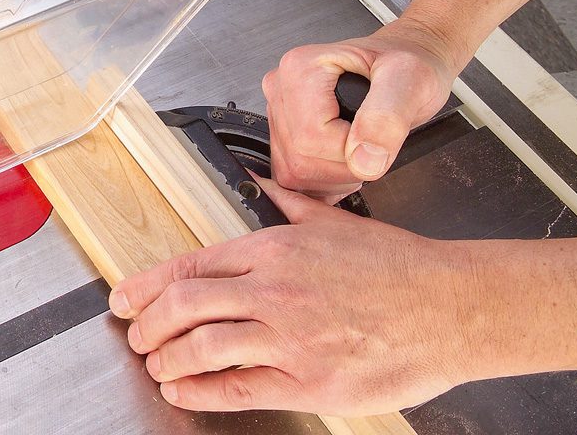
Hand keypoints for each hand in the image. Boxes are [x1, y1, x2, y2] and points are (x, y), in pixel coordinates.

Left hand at [108, 178, 480, 415]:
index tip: (124, 297)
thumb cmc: (397, 268)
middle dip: (148, 325)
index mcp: (274, 249)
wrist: (452, 307)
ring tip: (157, 366)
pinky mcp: (310, 381)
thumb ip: (285, 204)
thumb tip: (256, 185)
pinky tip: (185, 393)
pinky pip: (238, 388)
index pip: (189, 265)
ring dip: (167, 360)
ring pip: (202, 348)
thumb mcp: (333, 221)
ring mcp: (289, 337)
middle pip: (183, 306)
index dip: (145, 285)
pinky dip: (201, 393)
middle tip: (136, 336)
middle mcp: (273, 290)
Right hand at [262, 22, 456, 201]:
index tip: (376, 136)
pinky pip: (291, 175)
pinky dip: (323, 180)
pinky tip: (344, 159)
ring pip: (293, 172)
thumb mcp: (410, 79)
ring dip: (335, 176)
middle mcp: (281, 87)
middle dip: (345, 167)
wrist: (404, 66)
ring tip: (361, 148)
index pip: (311, 138)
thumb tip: (364, 160)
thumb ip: (386, 119)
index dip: (350, 152)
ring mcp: (279, 112)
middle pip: (300, 159)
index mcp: (301, 68)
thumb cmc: (405, 65)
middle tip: (373, 143)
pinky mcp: (281, 133)